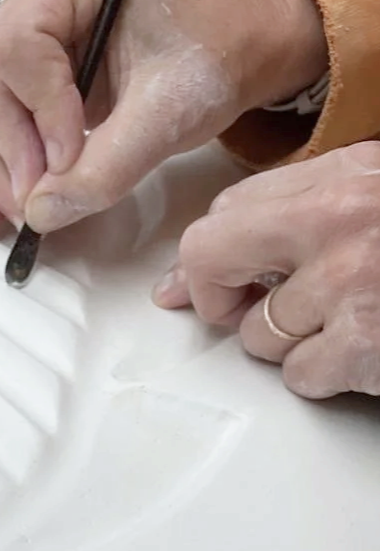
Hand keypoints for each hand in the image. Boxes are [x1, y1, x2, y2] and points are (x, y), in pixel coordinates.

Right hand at [0, 0, 327, 237]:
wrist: (232, 54)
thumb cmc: (211, 57)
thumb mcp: (169, 112)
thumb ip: (107, 165)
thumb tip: (41, 212)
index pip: (19, 46)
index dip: (38, 111)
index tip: (67, 162)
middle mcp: (33, 3)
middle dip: (10, 146)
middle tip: (40, 196)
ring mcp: (23, 44)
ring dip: (4, 168)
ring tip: (37, 207)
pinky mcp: (25, 84)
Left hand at [153, 142, 379, 398]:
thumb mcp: (376, 200)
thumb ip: (300, 216)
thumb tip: (189, 274)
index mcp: (344, 175)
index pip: (230, 208)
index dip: (209, 255)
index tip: (200, 279)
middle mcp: (336, 218)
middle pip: (208, 254)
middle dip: (217, 296)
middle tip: (248, 310)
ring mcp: (346, 279)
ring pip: (255, 333)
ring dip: (291, 344)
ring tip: (350, 323)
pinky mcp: (360, 342)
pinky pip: (299, 375)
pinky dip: (327, 376)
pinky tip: (364, 354)